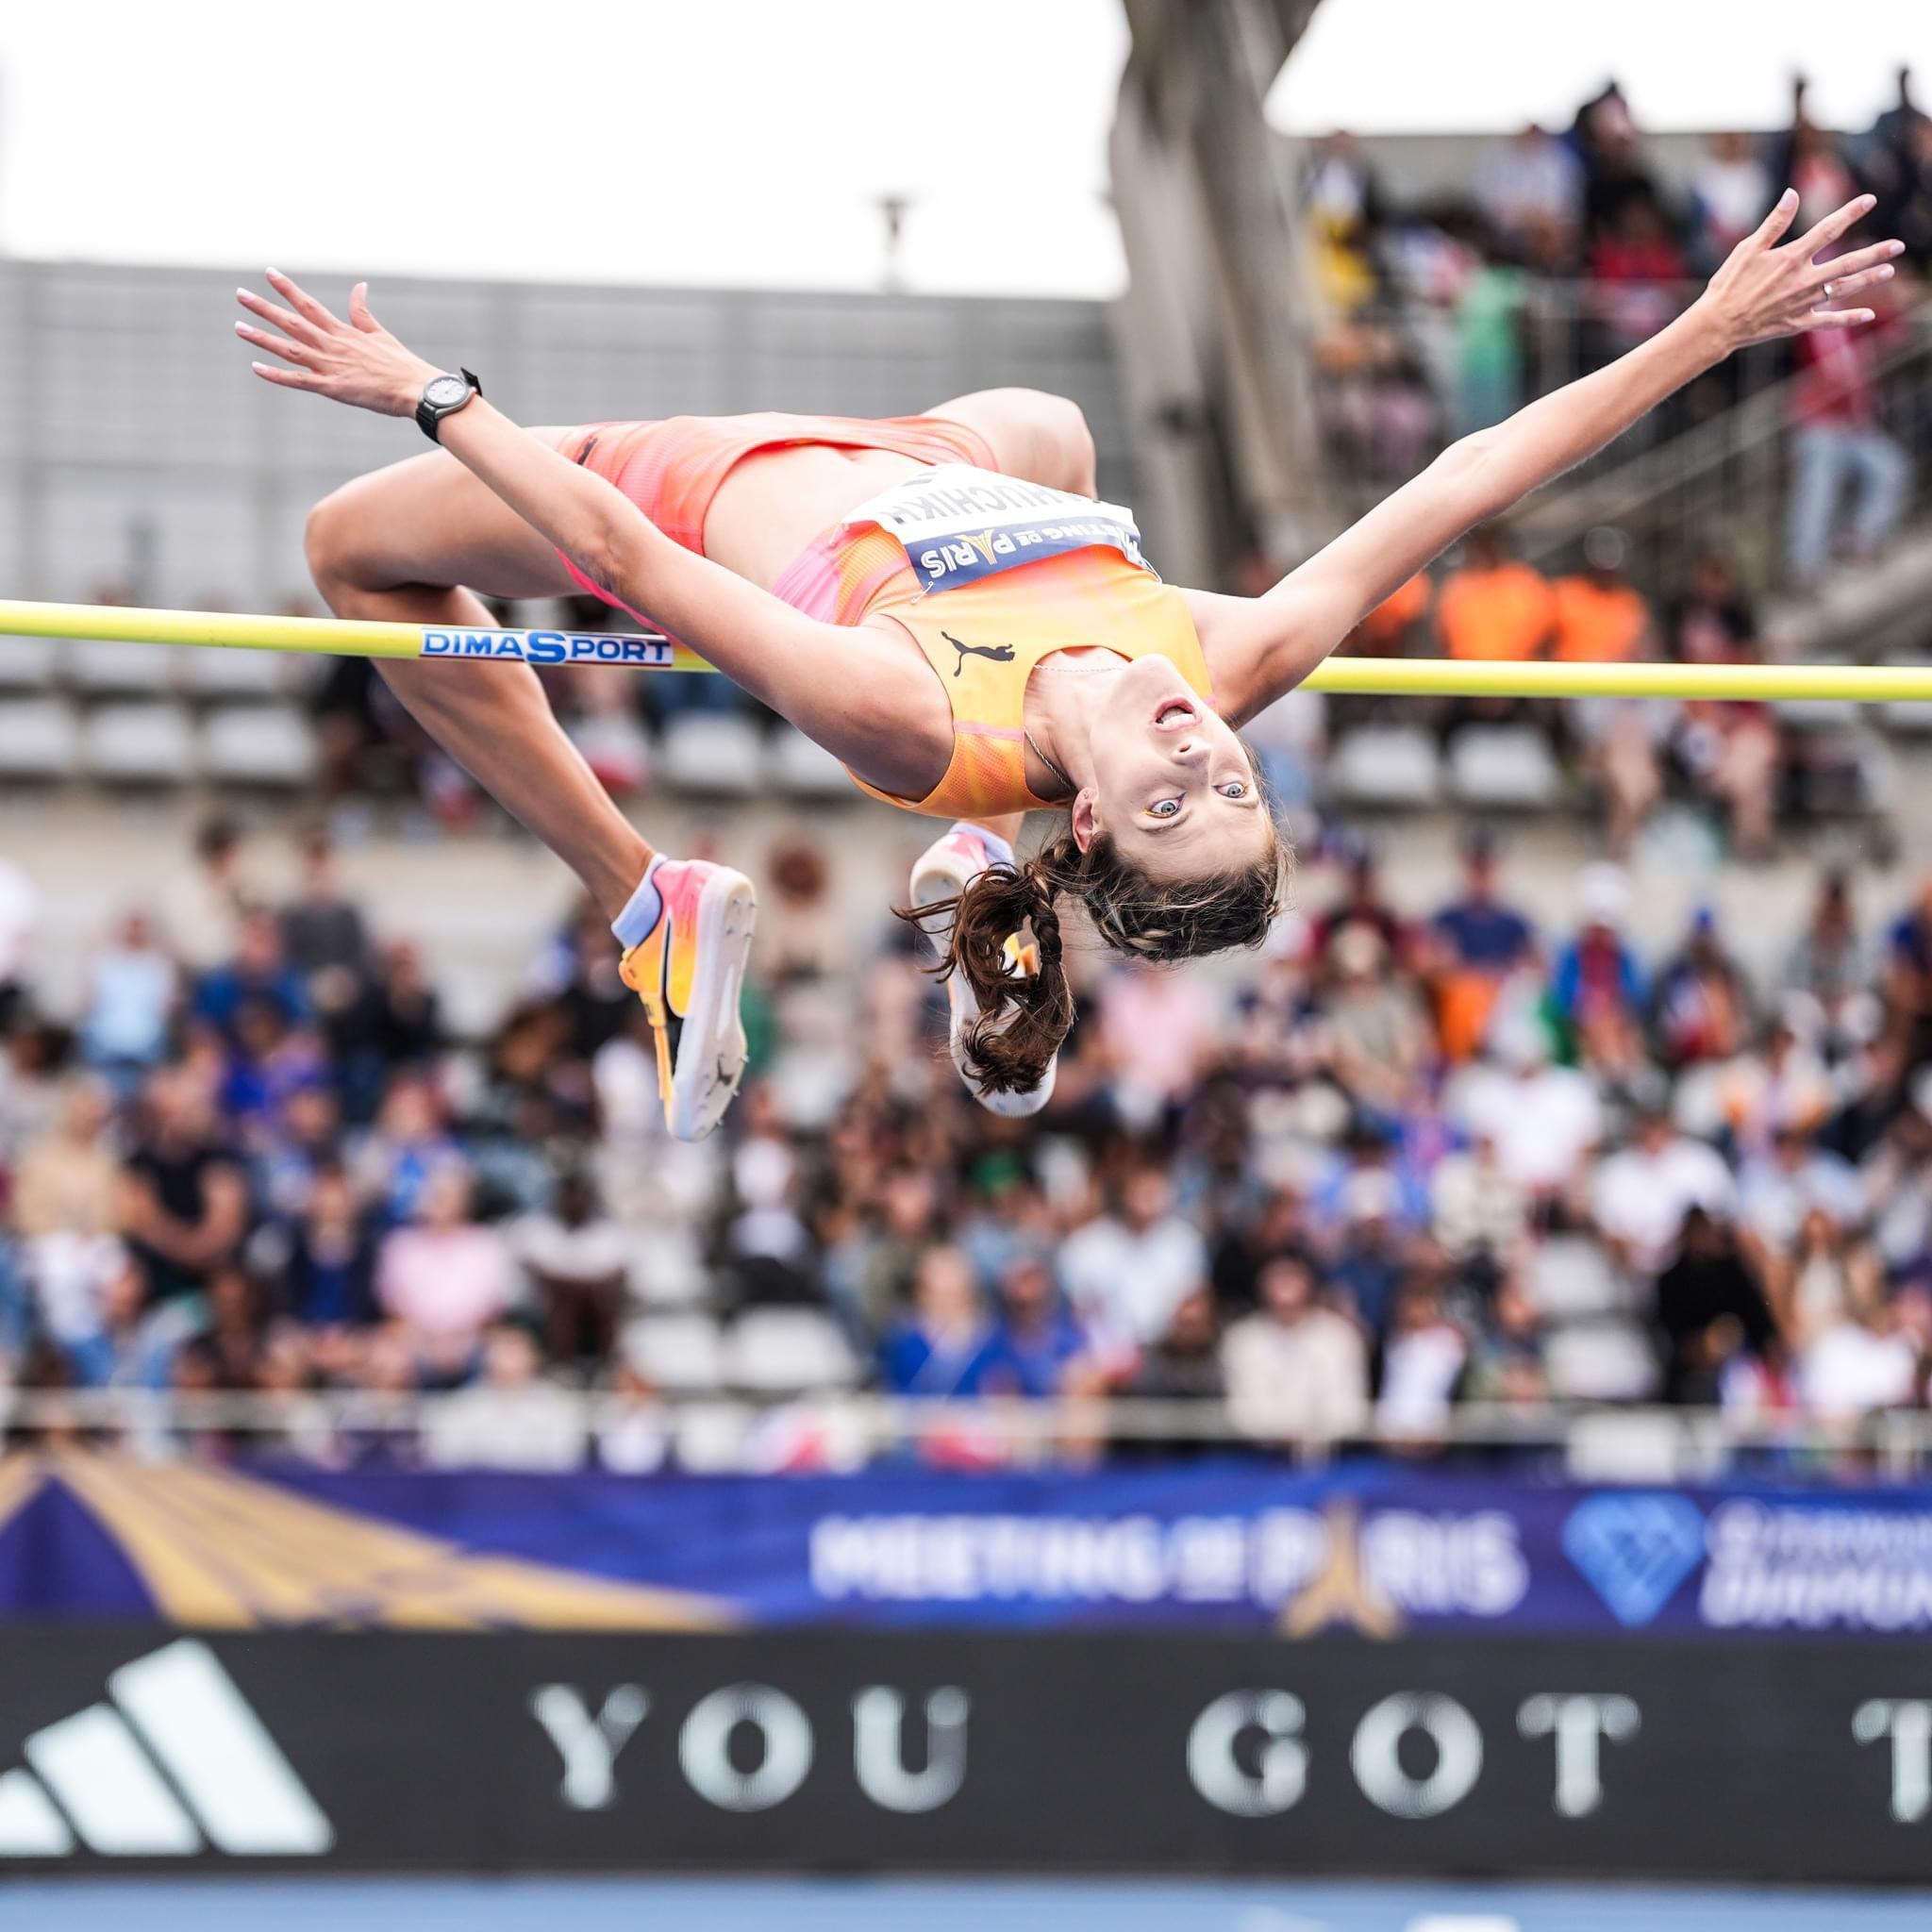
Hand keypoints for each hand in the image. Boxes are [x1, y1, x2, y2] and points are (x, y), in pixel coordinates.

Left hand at [235, 271, 440, 415]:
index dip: (287, 288)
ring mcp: (331, 366)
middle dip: (264, 307)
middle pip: (291, 322)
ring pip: (289, 349)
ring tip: (239, 327)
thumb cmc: (403, 365)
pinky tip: (256, 367)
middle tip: (240, 294)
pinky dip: (276, 375)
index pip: (309, 305)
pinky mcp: (333, 388)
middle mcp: (332, 345)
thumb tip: (359, 286)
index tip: (269, 273)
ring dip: (262, 337)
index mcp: (343, 332)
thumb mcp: (381, 333)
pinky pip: (299, 381)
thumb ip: (362, 312)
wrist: (417, 389)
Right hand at [1696, 190, 1903, 351]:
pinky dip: (1849, 318)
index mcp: (1792, 258)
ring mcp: (1803, 303)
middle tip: (1898, 245)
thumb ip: (1774, 223)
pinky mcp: (1797, 323)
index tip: (1870, 200)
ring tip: (1889, 271)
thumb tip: (1792, 194)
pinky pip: (1829, 321)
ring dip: (1868, 279)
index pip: (1828, 229)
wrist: (1717, 325)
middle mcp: (1803, 279)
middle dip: (1875, 253)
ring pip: (1843, 288)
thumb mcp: (1747, 248)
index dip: (1850, 213)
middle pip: (1847, 262)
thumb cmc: (1728, 285)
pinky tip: (1868, 314)